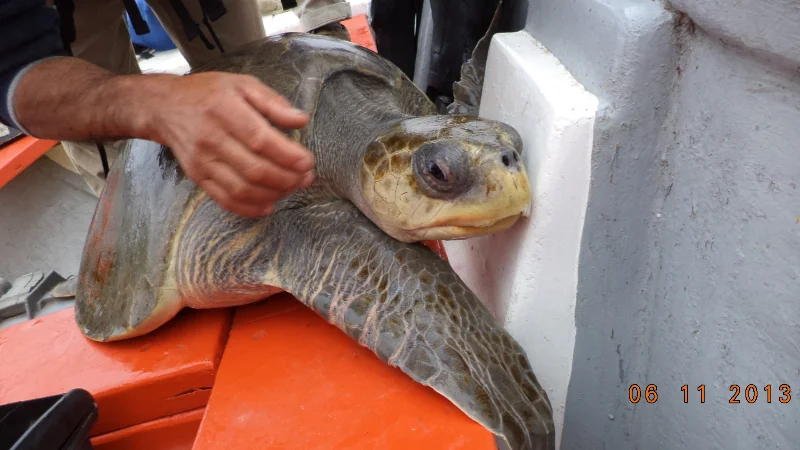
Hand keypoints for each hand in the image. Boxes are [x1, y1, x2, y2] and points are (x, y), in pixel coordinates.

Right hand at [144, 72, 314, 216]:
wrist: (164, 108)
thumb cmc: (208, 93)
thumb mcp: (242, 85)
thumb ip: (273, 102)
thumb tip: (300, 120)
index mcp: (224, 110)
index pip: (260, 139)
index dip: (287, 156)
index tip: (307, 162)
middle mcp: (211, 138)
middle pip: (254, 169)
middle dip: (287, 178)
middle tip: (306, 177)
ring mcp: (203, 161)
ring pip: (242, 189)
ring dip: (273, 194)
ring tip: (292, 187)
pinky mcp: (198, 177)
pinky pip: (225, 200)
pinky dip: (250, 208)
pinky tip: (269, 204)